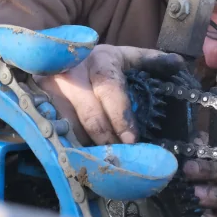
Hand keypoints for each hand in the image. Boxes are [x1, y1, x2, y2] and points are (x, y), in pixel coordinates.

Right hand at [35, 44, 184, 145]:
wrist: (51, 52)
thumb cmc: (96, 62)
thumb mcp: (122, 56)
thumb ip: (150, 60)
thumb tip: (178, 64)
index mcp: (99, 60)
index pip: (110, 89)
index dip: (121, 116)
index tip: (132, 139)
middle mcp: (72, 73)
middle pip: (90, 113)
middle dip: (107, 139)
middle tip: (120, 158)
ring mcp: (50, 89)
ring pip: (70, 126)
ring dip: (87, 147)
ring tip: (102, 163)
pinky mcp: (37, 103)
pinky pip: (53, 130)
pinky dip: (67, 146)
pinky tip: (78, 160)